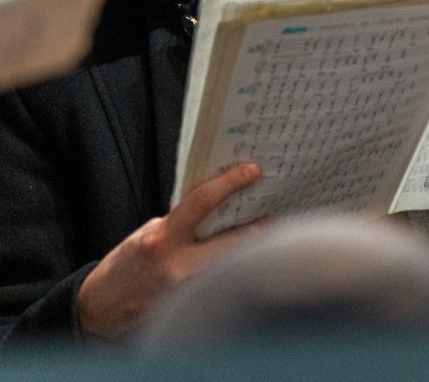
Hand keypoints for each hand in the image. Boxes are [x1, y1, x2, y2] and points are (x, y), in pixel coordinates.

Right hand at [76, 163, 261, 337]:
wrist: (99, 311)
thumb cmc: (124, 267)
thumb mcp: (147, 234)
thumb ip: (179, 222)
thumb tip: (214, 208)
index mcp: (161, 239)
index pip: (202, 202)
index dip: (230, 183)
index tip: (252, 171)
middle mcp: (177, 267)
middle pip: (233, 242)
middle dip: (259, 228)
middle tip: (275, 214)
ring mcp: (187, 293)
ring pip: (233, 267)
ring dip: (250, 254)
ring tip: (265, 240)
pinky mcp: (192, 312)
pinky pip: (223, 288)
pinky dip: (235, 275)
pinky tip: (245, 267)